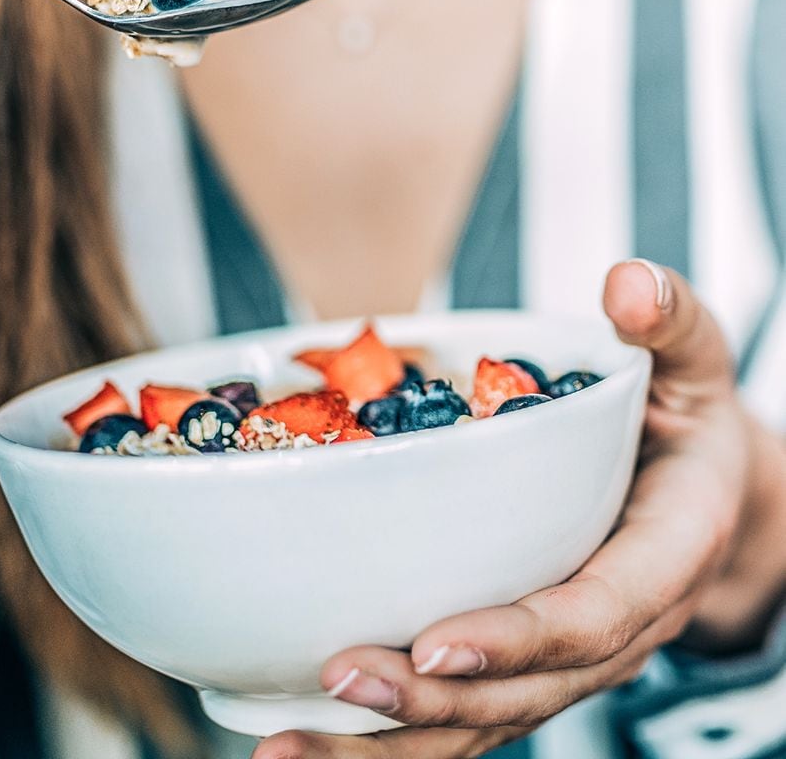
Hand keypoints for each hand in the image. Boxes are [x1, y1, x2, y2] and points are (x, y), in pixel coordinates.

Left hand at [254, 260, 785, 758]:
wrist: (706, 490)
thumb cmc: (689, 420)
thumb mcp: (692, 363)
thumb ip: (670, 321)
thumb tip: (626, 285)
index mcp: (663, 557)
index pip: (594, 614)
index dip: (518, 638)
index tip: (433, 644)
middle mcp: (617, 625)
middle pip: (526, 690)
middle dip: (431, 704)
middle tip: (338, 681)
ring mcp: (570, 653)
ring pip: (488, 721)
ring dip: (392, 746)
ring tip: (291, 750)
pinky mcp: (528, 656)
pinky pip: (469, 711)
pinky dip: (395, 737)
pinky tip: (314, 730)